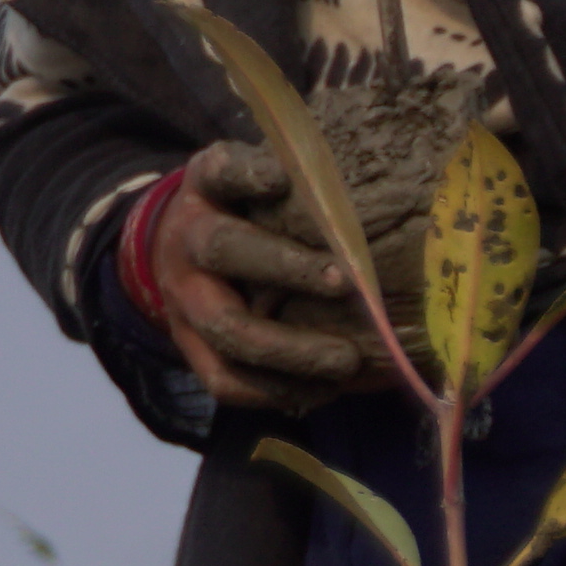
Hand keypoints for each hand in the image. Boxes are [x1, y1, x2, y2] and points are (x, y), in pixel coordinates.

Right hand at [136, 140, 375, 409]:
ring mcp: (183, 296)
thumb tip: (386, 193)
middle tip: (345, 282)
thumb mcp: (263, 181)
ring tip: (347, 361)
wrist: (178, 248)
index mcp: (208, 189)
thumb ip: (304, 182)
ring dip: (289, 350)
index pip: (221, 172)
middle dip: (286, 268)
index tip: (282, 180)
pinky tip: (322, 393)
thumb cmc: (249, 211)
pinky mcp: (189, 344)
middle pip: (225, 249)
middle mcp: (188, 240)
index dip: (248, 175)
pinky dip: (273, 391)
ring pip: (225, 327)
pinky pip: (222, 378)